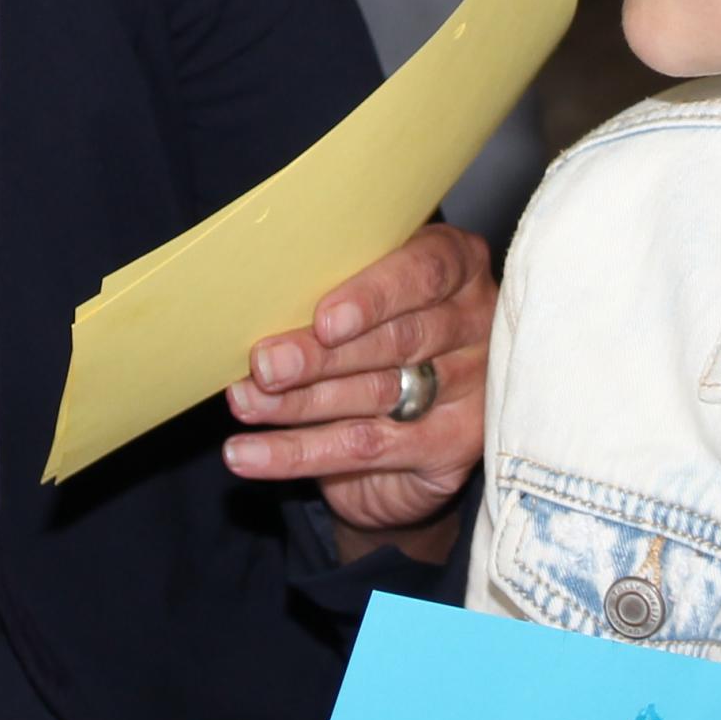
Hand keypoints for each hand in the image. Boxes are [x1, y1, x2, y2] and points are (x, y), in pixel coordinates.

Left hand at [225, 223, 492, 556]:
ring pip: (377, 394)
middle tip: (265, 366)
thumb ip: (331, 292)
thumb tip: (257, 301)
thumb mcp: (360, 299)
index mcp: (458, 265)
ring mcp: (472, 388)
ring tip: (245, 402)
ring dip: (300, 402)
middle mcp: (474, 323)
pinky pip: (367, 448)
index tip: (324, 320)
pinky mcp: (452, 445)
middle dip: (322, 356)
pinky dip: (298, 452)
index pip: (423, 273)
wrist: (407, 432)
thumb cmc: (374, 336)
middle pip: (397, 340)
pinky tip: (250, 453)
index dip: (373, 296)